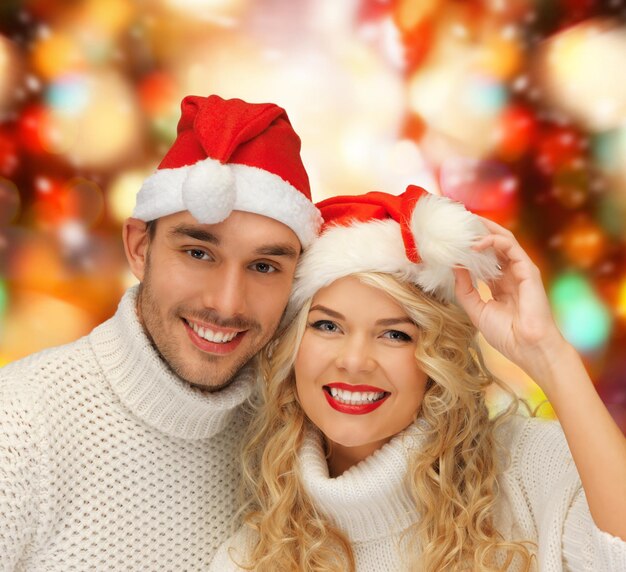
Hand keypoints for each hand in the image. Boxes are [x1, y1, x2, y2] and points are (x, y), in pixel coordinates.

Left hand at [453, 217, 567, 382]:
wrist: (528, 348)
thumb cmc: (506, 334)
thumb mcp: (476, 309)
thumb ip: (464, 288)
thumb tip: (454, 266)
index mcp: (500, 284)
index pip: (484, 258)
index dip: (469, 247)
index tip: (452, 237)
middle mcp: (511, 274)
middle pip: (494, 244)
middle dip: (477, 231)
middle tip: (459, 219)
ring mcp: (521, 271)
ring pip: (504, 240)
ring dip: (484, 230)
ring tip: (465, 223)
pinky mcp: (528, 271)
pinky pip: (511, 248)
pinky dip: (494, 241)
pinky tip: (477, 243)